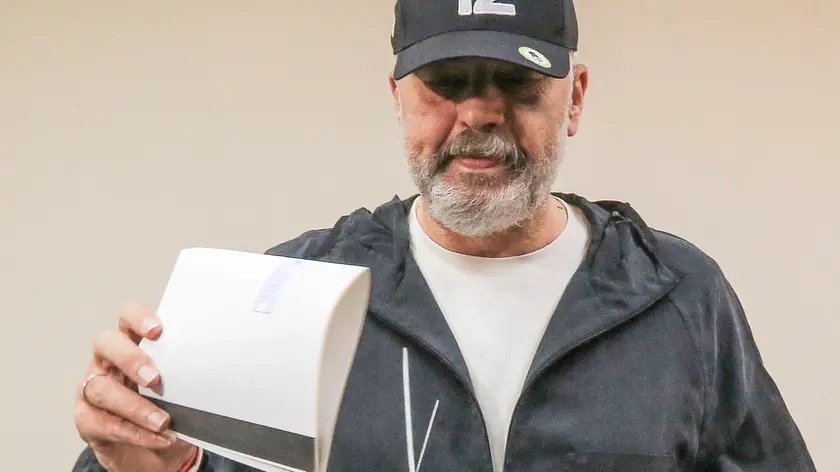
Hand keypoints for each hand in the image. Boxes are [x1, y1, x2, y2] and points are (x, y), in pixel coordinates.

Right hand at [74, 301, 195, 471]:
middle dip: (131, 359)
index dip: (138, 318)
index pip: (127, 316)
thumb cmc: (168, 406)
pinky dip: (135, 433)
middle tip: (156, 379)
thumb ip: (185, 371)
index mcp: (131, 343)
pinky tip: (158, 438)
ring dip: (135, 407)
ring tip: (163, 422)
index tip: (158, 330)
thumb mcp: (179, 385)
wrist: (150, 450)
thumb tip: (214, 371)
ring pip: (101, 389)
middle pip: (106, 344)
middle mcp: (107, 360)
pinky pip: (103, 423)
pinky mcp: (87, 418)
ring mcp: (92, 388)